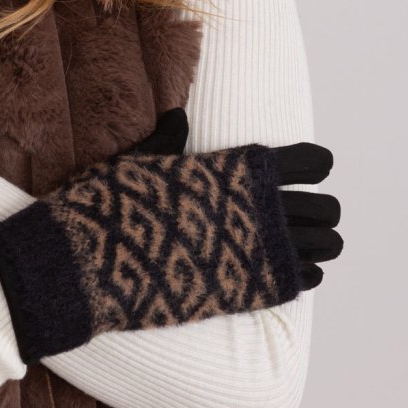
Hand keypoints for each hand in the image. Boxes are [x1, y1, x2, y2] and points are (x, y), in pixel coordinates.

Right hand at [0, 112, 343, 365]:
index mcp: (233, 171)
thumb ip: (165, 143)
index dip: (315, 164)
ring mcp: (254, 254)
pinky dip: (307, 275)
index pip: (305, 161)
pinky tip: (300, 273)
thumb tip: (180, 115)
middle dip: (324, 210)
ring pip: (323, 246)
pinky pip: (303, 281)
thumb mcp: (132, 164)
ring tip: (316, 245)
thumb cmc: (102, 208)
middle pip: (324, 208)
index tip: (316, 167)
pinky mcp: (247, 292)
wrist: (83, 267)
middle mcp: (254, 210)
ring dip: (323, 244)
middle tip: (315, 213)